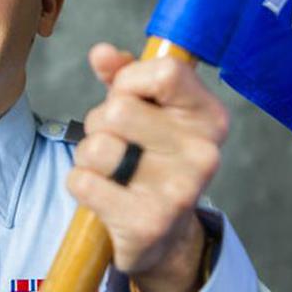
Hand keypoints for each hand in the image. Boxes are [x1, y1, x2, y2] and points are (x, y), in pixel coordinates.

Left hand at [67, 42, 229, 291]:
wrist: (166, 238)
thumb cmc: (153, 160)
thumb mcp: (148, 112)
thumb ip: (125, 77)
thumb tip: (102, 53)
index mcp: (210, 117)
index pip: (165, 72)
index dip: (130, 80)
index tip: (128, 97)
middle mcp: (203, 153)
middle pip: (118, 111)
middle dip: (100, 123)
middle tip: (117, 143)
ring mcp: (178, 191)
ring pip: (97, 146)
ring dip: (88, 156)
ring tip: (110, 169)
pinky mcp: (147, 224)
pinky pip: (82, 182)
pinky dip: (81, 185)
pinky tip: (104, 194)